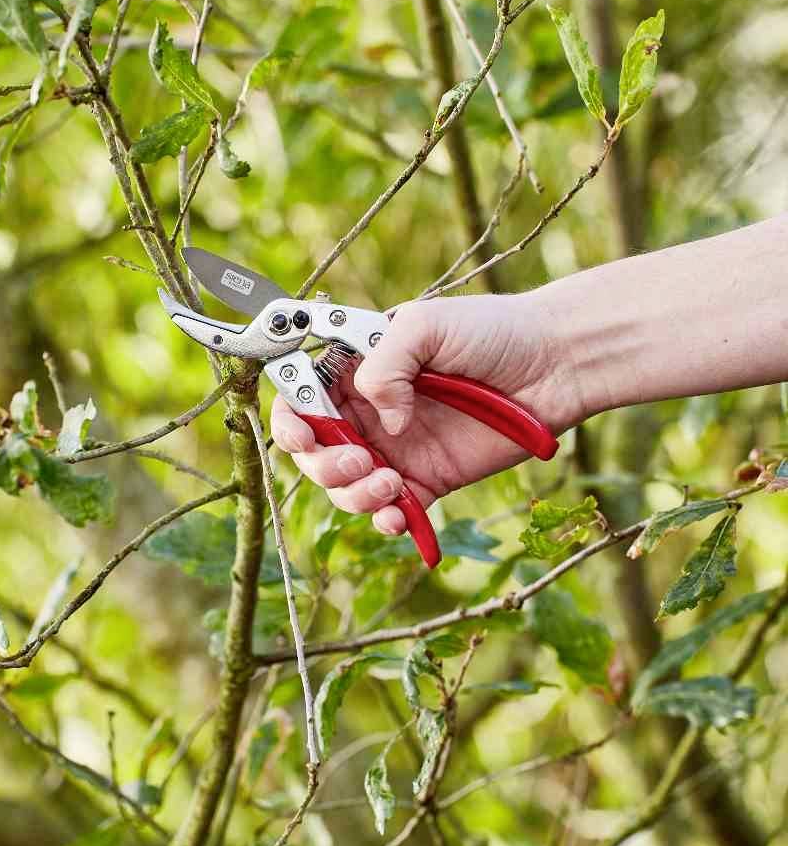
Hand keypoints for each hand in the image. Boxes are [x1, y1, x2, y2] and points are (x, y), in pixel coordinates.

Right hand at [270, 293, 581, 535]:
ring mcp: (395, 449)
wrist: (555, 364)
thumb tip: (382, 420)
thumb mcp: (428, 324)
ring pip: (346, 488)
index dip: (290, 422)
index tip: (303, 436)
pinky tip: (399, 515)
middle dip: (324, 465)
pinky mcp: (427, 480)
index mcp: (356, 369)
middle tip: (363, 460)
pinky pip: (391, 511)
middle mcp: (368, 412)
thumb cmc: (492, 331)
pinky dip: (386, 521)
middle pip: (314, 452)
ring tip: (390, 483)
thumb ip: (385, 364)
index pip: (299, 399)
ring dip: (354, 495)